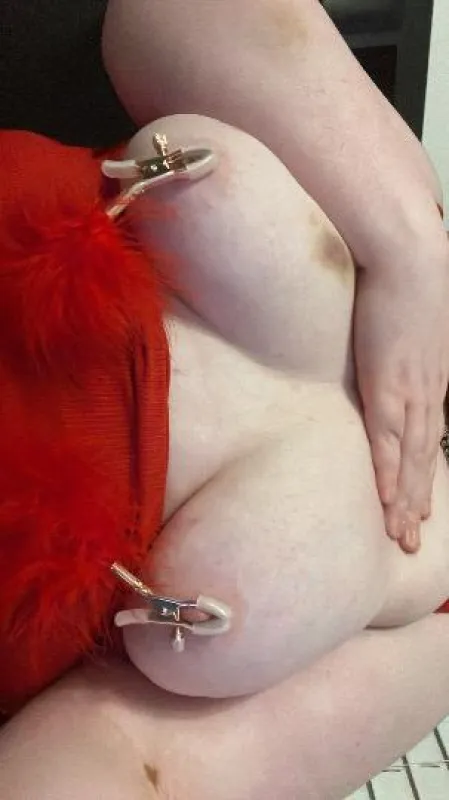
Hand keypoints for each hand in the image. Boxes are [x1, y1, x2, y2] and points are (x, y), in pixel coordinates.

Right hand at [355, 241, 448, 553]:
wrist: (410, 253)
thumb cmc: (414, 277)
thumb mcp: (421, 319)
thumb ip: (413, 344)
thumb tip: (404, 350)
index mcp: (434, 379)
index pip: (428, 438)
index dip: (424, 475)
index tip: (420, 504)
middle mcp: (428, 393)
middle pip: (424, 459)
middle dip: (419, 502)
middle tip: (412, 540)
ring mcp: (410, 393)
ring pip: (411, 461)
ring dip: (407, 502)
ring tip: (403, 536)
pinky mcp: (387, 386)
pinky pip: (387, 443)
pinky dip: (390, 476)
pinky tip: (389, 503)